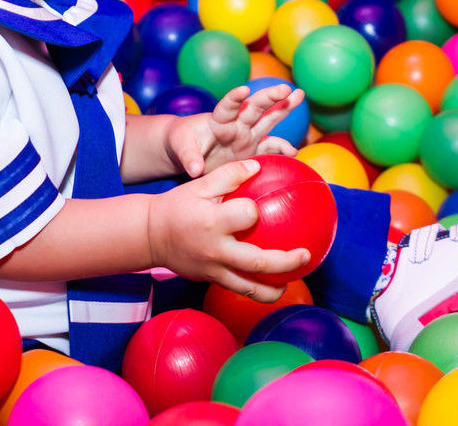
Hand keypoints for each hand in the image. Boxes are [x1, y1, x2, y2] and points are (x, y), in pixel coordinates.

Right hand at [146, 159, 310, 300]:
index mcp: (213, 222)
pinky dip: (258, 291)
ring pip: (251, 288)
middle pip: (258, 263)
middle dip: (287, 262)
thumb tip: (258, 165)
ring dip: (275, 288)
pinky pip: (240, 290)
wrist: (150, 235)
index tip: (257, 206)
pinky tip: (272, 284)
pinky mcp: (212, 280)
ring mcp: (214, 269)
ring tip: (292, 281)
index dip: (255, 210)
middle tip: (307, 255)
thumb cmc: (177, 206)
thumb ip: (229, 174)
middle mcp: (216, 249)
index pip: (246, 216)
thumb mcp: (198, 185)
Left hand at [165, 83, 305, 177]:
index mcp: (218, 120)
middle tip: (286, 87)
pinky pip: (270, 147)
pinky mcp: (252, 150)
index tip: (244, 90)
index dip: (234, 99)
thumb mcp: (180, 148)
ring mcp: (246, 136)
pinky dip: (281, 149)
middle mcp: (236, 125)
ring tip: (300, 94)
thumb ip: (188, 158)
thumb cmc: (182, 143)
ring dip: (283, 108)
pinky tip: (294, 153)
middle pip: (254, 108)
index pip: (227, 107)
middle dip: (269, 97)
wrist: (188, 151)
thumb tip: (195, 170)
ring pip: (267, 120)